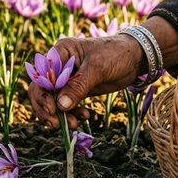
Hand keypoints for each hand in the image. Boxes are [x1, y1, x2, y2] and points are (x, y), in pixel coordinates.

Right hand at [28, 34, 144, 129]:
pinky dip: (72, 113)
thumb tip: (60, 106)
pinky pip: (67, 104)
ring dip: (61, 114)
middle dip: (48, 108)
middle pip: (43, 90)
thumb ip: (78, 86)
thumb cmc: (115, 54)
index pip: (42, 75)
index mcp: (61, 52)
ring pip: (54, 100)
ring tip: (74, 125)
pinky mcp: (77, 89)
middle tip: (56, 124)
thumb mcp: (97, 68)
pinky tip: (84, 117)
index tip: (52, 110)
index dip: (43, 94)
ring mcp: (67, 78)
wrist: (135, 58)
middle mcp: (60, 65)